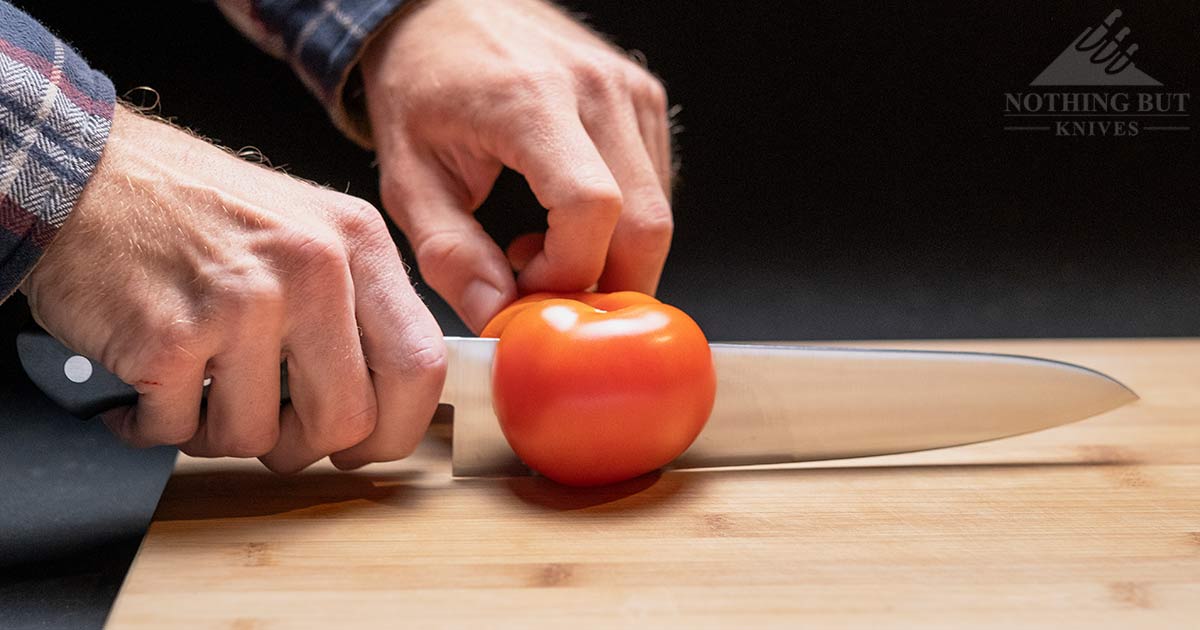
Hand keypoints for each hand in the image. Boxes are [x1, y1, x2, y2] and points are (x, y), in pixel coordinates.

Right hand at [22, 107, 445, 471]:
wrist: (81, 173)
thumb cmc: (193, 208)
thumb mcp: (307, 226)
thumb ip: (358, 303)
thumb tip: (391, 398)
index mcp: (357, 242)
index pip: (420, 366)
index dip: (397, 428)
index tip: (368, 444)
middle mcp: (312, 268)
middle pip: (346, 422)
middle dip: (305, 446)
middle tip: (272, 428)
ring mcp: (242, 304)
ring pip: (256, 438)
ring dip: (218, 432)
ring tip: (197, 386)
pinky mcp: (169, 338)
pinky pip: (178, 433)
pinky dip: (154, 425)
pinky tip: (147, 383)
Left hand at [361, 0, 673, 331]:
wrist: (444, 10)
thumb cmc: (421, 85)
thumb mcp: (407, 177)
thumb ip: (450, 253)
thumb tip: (498, 316)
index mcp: (530, 102)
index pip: (590, 208)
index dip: (567, 270)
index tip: (524, 288)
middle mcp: (595, 90)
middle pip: (646, 223)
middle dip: (606, 284)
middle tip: (546, 294)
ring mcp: (629, 90)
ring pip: (658, 212)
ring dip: (612, 257)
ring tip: (542, 248)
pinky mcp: (644, 98)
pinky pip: (655, 187)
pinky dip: (621, 226)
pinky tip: (563, 218)